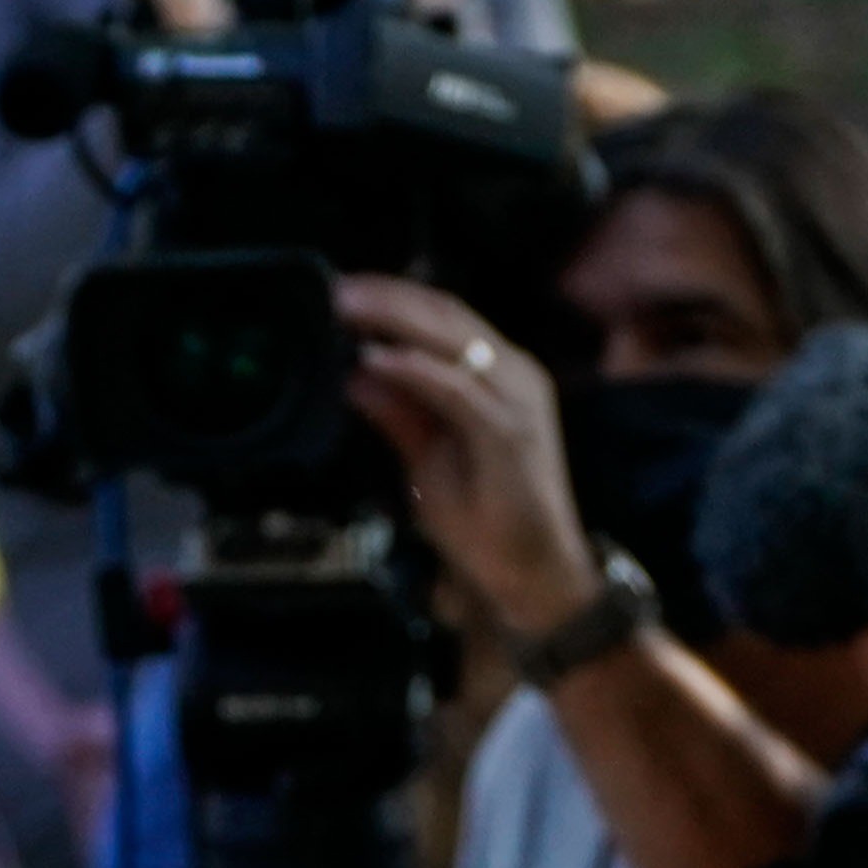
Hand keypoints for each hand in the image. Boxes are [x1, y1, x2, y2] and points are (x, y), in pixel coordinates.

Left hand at [335, 275, 605, 646]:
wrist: (533, 576)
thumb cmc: (488, 524)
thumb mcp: (426, 460)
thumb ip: (398, 414)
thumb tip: (356, 373)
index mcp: (499, 376)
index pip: (444, 318)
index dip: (393, 298)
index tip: (341, 292)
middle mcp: (514, 375)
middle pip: (446, 314)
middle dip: (385, 297)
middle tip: (334, 290)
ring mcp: (517, 399)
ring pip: (452, 337)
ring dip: (393, 317)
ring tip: (345, 309)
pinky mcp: (510, 431)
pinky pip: (456, 387)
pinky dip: (412, 368)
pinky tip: (375, 358)